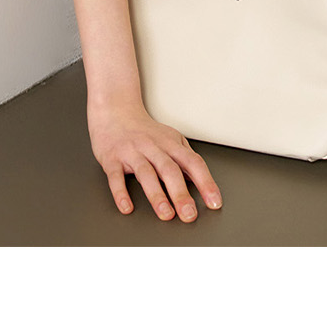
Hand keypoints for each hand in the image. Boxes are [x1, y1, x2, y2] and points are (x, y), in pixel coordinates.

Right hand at [87, 84, 221, 222]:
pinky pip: (116, 176)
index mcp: (170, 143)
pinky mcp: (112, 158)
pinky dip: (121, 193)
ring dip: (157, 195)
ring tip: (166, 215)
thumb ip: (184, 159)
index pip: (192, 162)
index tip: (214, 202)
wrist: (115, 111)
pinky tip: (127, 208)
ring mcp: (132, 152)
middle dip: (181, 193)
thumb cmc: (145, 132)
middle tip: (189, 215)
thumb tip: (202, 182)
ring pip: (146, 173)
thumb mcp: (170, 139)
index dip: (205, 182)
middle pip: (169, 169)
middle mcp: (152, 146)